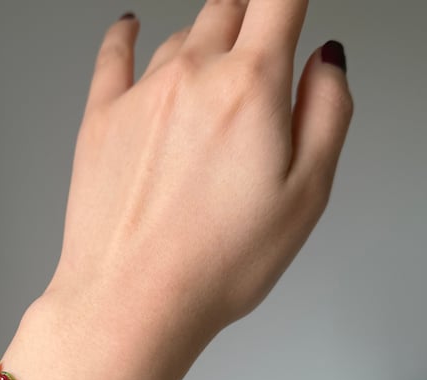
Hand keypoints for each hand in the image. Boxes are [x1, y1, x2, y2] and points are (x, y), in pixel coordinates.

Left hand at [7, 2, 351, 379]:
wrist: (131, 303)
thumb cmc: (214, 266)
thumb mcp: (307, 196)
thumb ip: (327, 113)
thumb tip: (326, 62)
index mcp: (250, 87)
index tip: (291, 10)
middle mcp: (190, 76)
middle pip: (229, 7)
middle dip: (253, 18)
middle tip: (260, 48)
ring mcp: (139, 96)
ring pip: (180, 36)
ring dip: (204, 44)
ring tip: (213, 80)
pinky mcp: (99, 120)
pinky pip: (114, 54)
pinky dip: (127, 34)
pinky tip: (130, 27)